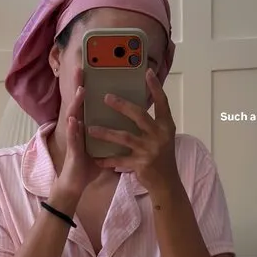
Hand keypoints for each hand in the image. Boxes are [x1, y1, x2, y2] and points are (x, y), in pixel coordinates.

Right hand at [59, 68, 101, 196]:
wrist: (76, 184)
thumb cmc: (88, 164)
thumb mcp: (99, 144)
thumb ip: (108, 131)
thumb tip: (125, 121)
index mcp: (86, 125)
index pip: (87, 102)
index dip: (88, 86)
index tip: (92, 70)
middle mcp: (78, 128)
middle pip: (78, 103)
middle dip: (78, 86)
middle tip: (80, 69)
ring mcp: (74, 138)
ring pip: (73, 117)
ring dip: (76, 103)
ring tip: (81, 90)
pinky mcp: (72, 151)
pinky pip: (73, 139)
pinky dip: (73, 129)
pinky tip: (74, 120)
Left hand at [87, 68, 177, 191]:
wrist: (167, 183)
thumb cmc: (162, 157)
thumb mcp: (162, 137)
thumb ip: (153, 123)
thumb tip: (136, 106)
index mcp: (166, 126)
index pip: (163, 103)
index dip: (156, 87)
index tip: (148, 72)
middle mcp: (160, 136)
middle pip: (139, 116)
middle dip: (122, 106)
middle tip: (106, 97)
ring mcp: (150, 150)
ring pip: (124, 137)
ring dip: (106, 133)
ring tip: (90, 129)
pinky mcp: (141, 164)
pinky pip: (120, 160)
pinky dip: (107, 159)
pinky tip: (96, 159)